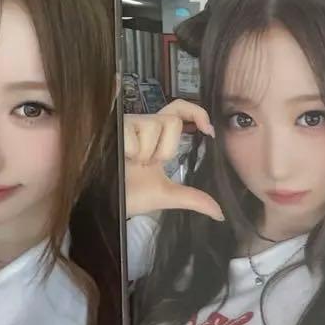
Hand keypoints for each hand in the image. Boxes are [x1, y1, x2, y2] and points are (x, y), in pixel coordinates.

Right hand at [124, 99, 223, 220]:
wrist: (103, 201)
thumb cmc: (129, 193)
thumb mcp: (165, 195)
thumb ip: (193, 198)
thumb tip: (221, 214)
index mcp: (158, 136)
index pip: (179, 110)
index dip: (196, 112)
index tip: (208, 130)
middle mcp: (143, 124)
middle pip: (171, 121)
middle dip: (165, 148)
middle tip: (148, 164)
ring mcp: (127, 124)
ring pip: (154, 126)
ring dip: (146, 152)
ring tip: (131, 162)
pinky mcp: (113, 126)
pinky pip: (135, 135)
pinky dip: (130, 151)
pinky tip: (119, 157)